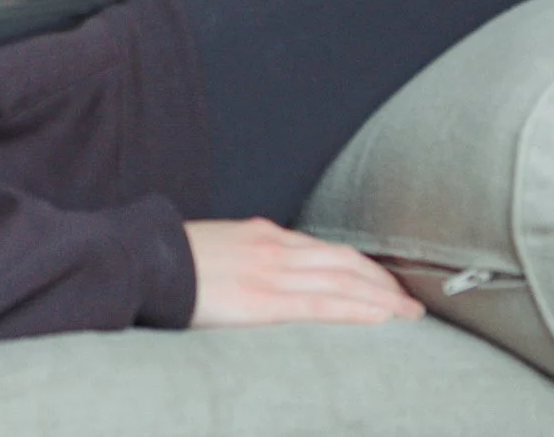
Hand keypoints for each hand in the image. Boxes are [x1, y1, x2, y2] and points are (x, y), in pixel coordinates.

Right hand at [185, 219, 424, 327]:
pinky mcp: (264, 300)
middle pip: (343, 261)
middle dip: (381, 280)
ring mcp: (272, 271)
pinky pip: (322, 305)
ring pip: (343, 281)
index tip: (380, 280)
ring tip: (409, 313)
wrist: (143, 260)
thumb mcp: (214, 247)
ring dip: (382, 297)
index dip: (359, 264)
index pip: (324, 248)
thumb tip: (259, 276)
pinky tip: (381, 319)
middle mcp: (274, 247)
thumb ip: (244, 256)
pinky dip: (357, 310)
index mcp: (261, 233)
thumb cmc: (169, 259)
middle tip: (409, 300)